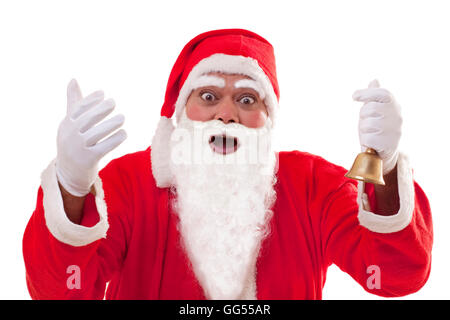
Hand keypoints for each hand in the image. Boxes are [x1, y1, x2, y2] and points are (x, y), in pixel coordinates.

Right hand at [56, 79, 126, 195]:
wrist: (69, 174)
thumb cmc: (73, 144)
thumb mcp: (71, 124)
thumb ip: (75, 103)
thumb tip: (73, 79)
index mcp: (66, 125)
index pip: (78, 109)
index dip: (90, 100)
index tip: (102, 93)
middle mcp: (70, 136)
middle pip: (87, 120)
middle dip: (100, 110)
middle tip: (114, 103)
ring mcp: (78, 148)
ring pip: (96, 133)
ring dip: (111, 124)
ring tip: (122, 118)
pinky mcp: (88, 160)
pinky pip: (103, 147)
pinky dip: (115, 139)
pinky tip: (124, 133)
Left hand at [352, 79, 401, 173]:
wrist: (385, 152)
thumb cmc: (377, 128)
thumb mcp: (376, 110)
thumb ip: (375, 96)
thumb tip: (374, 80)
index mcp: (394, 106)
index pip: (382, 93)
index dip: (367, 93)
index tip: (354, 96)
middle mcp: (397, 116)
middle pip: (370, 109)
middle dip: (364, 116)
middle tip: (368, 122)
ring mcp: (394, 130)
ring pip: (367, 123)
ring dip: (364, 129)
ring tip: (371, 133)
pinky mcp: (388, 144)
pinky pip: (367, 137)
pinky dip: (366, 140)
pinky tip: (372, 142)